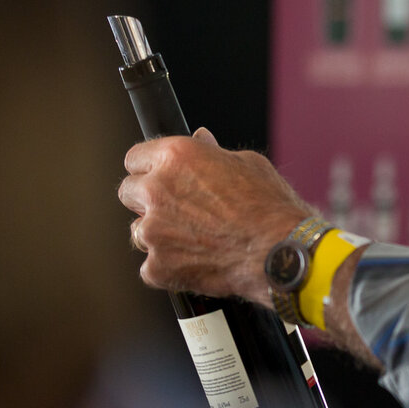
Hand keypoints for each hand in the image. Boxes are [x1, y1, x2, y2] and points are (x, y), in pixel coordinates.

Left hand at [117, 128, 312, 305]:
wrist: (280, 251)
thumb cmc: (270, 206)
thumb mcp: (246, 163)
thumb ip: (212, 153)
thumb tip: (200, 141)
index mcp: (175, 157)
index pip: (135, 157)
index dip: (149, 167)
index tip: (157, 175)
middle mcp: (157, 190)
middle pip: (128, 192)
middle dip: (148, 198)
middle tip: (177, 207)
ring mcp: (153, 231)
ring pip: (138, 230)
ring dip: (158, 232)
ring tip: (194, 237)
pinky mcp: (157, 266)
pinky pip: (151, 265)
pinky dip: (168, 265)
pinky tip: (196, 259)